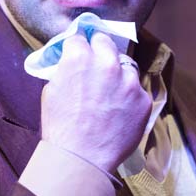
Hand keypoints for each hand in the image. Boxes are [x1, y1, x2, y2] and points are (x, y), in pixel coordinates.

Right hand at [40, 31, 150, 173]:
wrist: (82, 159)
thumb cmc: (60, 126)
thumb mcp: (51, 90)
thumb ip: (65, 69)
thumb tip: (72, 60)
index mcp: (79, 57)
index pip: (80, 37)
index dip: (77, 46)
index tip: (78, 51)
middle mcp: (106, 63)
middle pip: (105, 42)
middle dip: (99, 50)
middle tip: (95, 64)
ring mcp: (128, 81)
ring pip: (124, 65)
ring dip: (117, 73)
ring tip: (108, 93)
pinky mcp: (143, 99)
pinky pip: (136, 90)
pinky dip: (128, 96)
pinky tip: (118, 111)